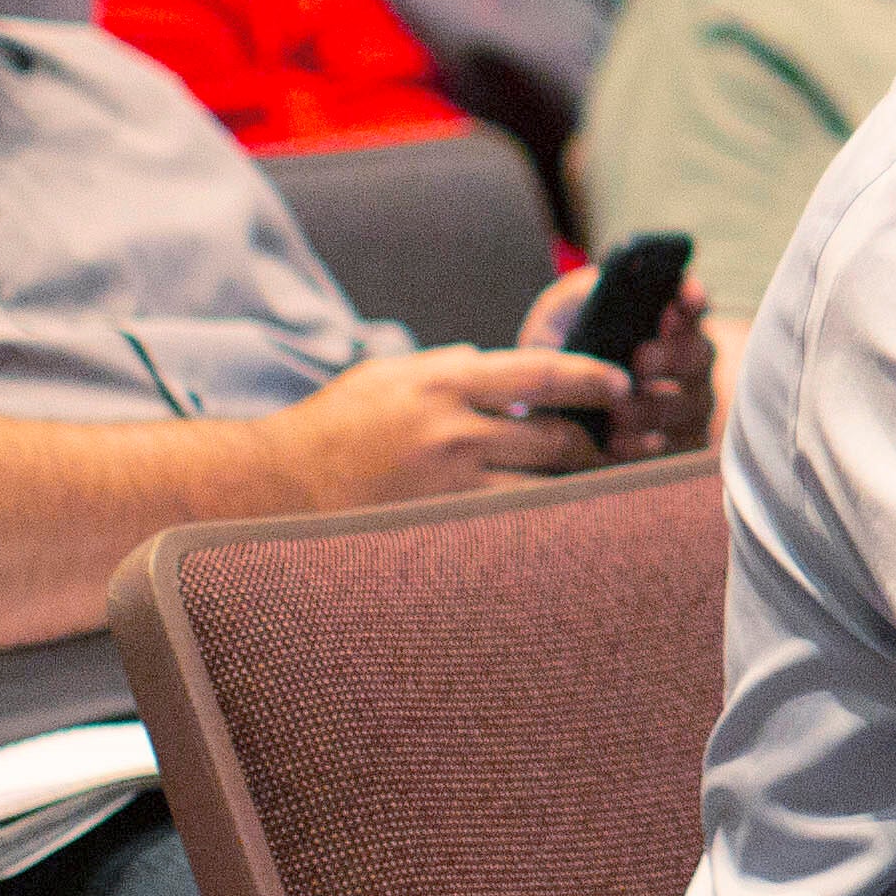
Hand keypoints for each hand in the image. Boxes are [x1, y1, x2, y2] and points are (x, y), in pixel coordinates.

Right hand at [271, 341, 631, 506]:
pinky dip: (539, 525)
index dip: (590, 378)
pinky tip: (558, 528)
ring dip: (576, 491)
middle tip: (619, 448)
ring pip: (543, 491)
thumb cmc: (333, 426)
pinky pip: (510, 529)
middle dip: (595, 445)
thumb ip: (449, 367)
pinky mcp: (440, 530)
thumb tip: (503, 366)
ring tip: (597, 490)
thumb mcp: (389, 376)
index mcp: (442, 383)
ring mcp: (448, 487)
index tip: (621, 385)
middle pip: (555, 439)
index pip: (539, 373)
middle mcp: (452, 432)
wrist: (274, 485)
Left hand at [516, 268, 720, 463]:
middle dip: (673, 355)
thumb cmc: (561, 356)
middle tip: (641, 359)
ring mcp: (688, 407)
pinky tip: (618, 444)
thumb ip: (581, 292)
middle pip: (699, 355)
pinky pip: (675, 450)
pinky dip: (647, 448)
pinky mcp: (676, 448)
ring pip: (691, 406)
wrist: (542, 416)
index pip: (690, 305)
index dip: (692, 300)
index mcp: (665, 324)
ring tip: (618, 411)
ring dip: (656, 407)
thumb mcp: (561, 317)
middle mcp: (687, 364)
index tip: (682, 299)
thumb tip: (610, 276)